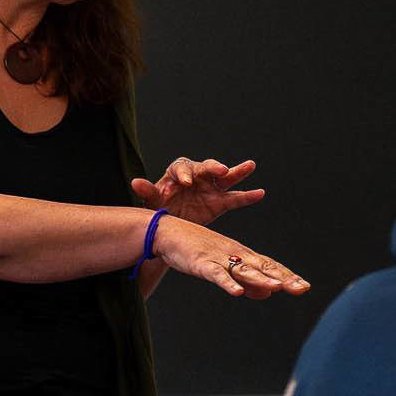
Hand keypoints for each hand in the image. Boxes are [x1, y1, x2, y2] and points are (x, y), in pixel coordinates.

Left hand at [131, 157, 265, 227]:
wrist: (168, 230)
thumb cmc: (158, 211)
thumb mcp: (152, 203)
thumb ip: (147, 192)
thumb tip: (135, 182)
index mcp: (176, 174)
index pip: (181, 168)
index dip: (184, 173)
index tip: (186, 182)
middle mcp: (196, 177)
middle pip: (206, 167)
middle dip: (213, 168)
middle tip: (219, 170)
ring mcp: (209, 189)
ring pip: (225, 178)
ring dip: (236, 172)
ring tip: (250, 165)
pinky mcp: (219, 203)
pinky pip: (235, 199)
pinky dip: (247, 196)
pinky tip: (260, 193)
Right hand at [154, 214, 310, 299]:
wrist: (168, 232)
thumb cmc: (198, 249)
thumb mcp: (226, 267)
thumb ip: (247, 282)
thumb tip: (267, 294)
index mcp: (242, 255)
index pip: (270, 266)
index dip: (287, 276)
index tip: (304, 287)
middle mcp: (235, 254)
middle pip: (263, 267)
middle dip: (283, 278)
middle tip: (302, 288)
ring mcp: (219, 257)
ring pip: (243, 270)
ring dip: (260, 279)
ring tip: (278, 288)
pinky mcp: (201, 262)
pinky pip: (216, 274)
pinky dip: (226, 282)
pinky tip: (236, 293)